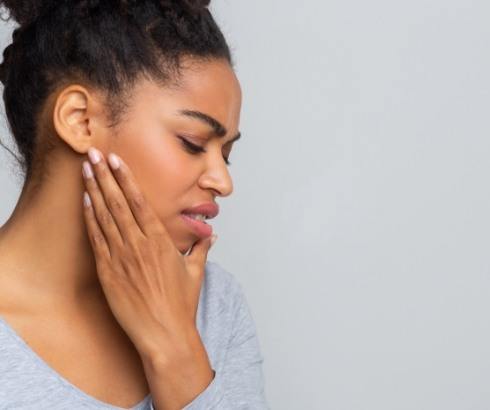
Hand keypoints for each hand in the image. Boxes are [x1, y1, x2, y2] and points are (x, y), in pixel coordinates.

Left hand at [81, 146, 215, 360]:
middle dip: (105, 174)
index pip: (140, 201)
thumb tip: (211, 236)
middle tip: (94, 153)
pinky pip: (96, 239)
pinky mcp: (108, 273)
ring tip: (86, 169)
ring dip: (94, 190)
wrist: (164, 335)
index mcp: (160, 241)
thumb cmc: (181, 305)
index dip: (126, 178)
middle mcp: (139, 245)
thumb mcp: (195, 273)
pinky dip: (90, 218)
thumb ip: (200, 249)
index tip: (116, 160)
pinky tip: (85, 202)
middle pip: (118, 202)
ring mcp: (121, 258)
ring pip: (105, 216)